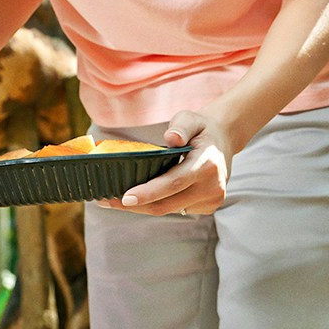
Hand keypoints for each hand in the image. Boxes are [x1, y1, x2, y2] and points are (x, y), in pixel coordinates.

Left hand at [97, 110, 234, 216]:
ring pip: (170, 209)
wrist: (223, 141)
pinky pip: (177, 209)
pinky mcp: (208, 206)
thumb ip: (180, 126)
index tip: (125, 198)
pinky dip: (158, 203)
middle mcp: (212, 186)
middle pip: (168, 203)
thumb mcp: (190, 118)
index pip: (173, 182)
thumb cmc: (200, 128)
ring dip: (143, 206)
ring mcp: (212, 199)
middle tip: (105, 201)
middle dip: (135, 205)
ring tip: (114, 200)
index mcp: (207, 164)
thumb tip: (171, 138)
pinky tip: (141, 197)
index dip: (148, 192)